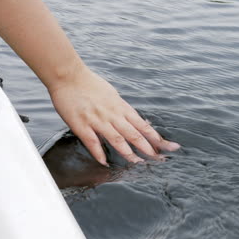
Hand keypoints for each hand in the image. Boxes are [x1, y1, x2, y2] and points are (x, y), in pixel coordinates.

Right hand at [48, 66, 179, 166]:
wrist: (68, 75)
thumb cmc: (90, 85)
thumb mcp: (113, 96)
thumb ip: (123, 110)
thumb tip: (136, 121)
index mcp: (121, 107)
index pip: (143, 125)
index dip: (156, 138)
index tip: (169, 146)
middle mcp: (113, 114)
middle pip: (134, 134)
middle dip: (149, 148)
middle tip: (160, 160)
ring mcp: (97, 119)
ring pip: (116, 139)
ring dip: (128, 152)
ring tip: (138, 163)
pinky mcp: (81, 124)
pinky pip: (92, 141)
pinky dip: (98, 152)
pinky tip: (104, 162)